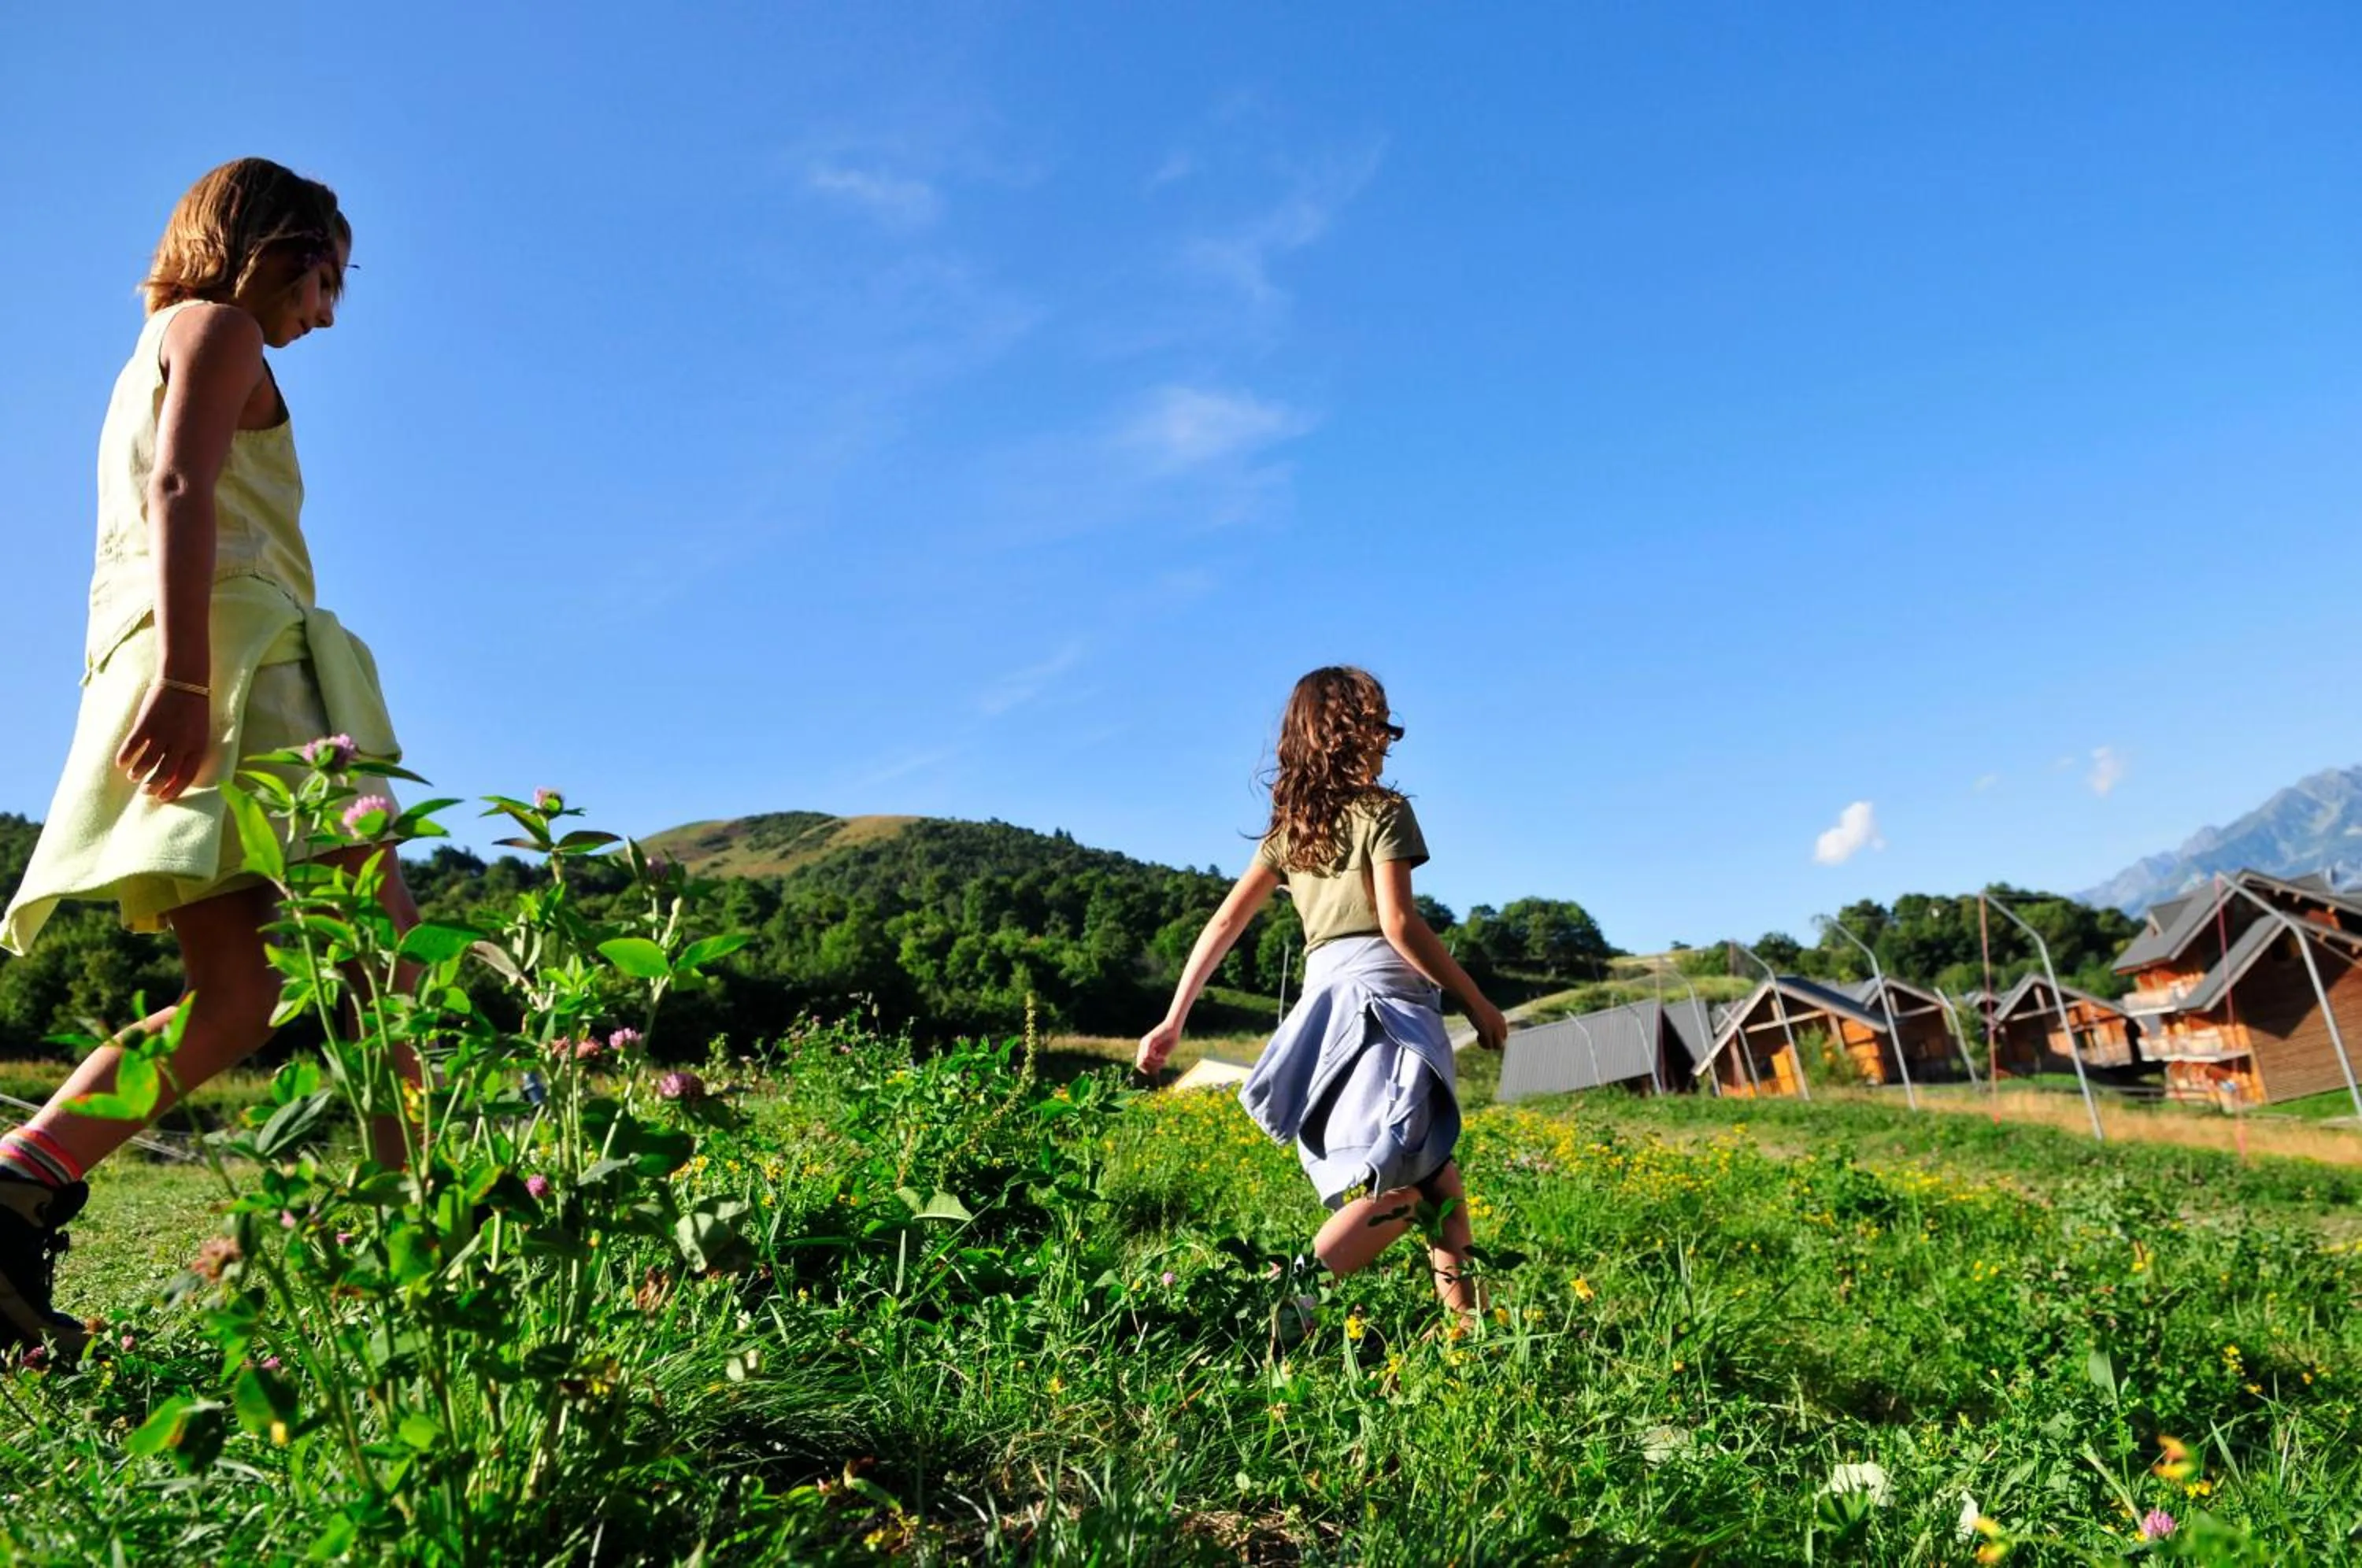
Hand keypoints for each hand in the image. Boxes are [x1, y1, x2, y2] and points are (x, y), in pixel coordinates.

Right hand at [115, 683, 212, 801]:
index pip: (187, 776)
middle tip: (145, 791)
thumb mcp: (199, 732)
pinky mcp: (146, 723)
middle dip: (154, 786)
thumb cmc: (192, 710)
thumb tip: (174, 776)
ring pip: (147, 762)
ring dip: (138, 773)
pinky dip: (125, 757)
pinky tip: (121, 763)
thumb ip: (189, 752)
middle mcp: (181, 742)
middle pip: (166, 773)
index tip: (163, 798)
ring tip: (133, 776)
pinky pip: (132, 746)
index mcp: (198, 745)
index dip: (174, 789)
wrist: (185, 680)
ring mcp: (163, 733)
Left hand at [1135, 1019, 1181, 1077]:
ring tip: (1164, 1060)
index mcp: (1144, 1050)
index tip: (1160, 1066)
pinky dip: (1156, 1060)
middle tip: (1162, 1064)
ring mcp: (1144, 1043)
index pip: (1140, 1065)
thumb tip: (1154, 1072)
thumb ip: (1157, 1062)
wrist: (1174, 1027)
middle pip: (1140, 1065)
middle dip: (1151, 1068)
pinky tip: (1164, 1057)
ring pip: (1143, 1061)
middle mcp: (1142, 1046)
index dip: (1149, 1069)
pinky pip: (1148, 1055)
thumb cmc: (1170, 1040)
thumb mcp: (1163, 1054)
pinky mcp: (1149, 1041)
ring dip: (1154, 1064)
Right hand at [1468, 999, 1508, 1051]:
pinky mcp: (1487, 1031)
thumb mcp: (1485, 1013)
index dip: (1494, 1038)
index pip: (1504, 1036)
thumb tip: (1488, 1033)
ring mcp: (1495, 1028)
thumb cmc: (1475, 1005)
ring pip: (1497, 1046)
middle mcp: (1501, 1025)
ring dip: (1487, 1045)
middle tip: (1482, 1037)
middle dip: (1492, 1043)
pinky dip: (1482, 1044)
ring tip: (1479, 1037)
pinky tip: (1477, 1036)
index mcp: (1501, 1020)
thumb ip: (1490, 1021)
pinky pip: (1489, 1045)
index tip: (1485, 1034)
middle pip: (1501, 1043)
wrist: (1471, 1000)